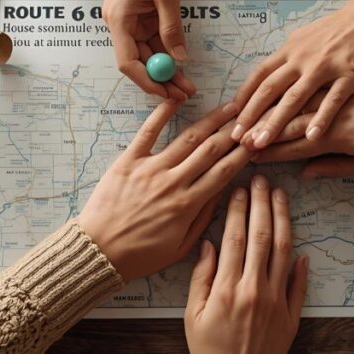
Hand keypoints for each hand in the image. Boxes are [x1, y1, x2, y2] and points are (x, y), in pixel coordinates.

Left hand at [78, 100, 251, 280]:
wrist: (99, 252)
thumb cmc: (140, 255)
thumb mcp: (180, 247)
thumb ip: (203, 218)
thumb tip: (223, 192)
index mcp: (188, 204)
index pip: (224, 171)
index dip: (243, 154)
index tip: (255, 142)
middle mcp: (173, 182)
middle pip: (211, 150)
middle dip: (233, 132)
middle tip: (247, 118)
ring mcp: (151, 168)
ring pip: (188, 138)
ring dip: (211, 121)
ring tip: (227, 107)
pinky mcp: (128, 161)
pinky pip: (148, 132)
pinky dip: (162, 113)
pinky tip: (176, 99)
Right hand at [104, 0, 194, 99]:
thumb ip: (171, 27)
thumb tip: (179, 59)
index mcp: (119, 20)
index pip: (128, 63)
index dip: (148, 81)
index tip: (168, 93)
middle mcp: (119, 23)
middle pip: (139, 61)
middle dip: (161, 79)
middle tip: (186, 92)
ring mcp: (128, 20)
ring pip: (147, 53)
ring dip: (166, 68)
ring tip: (188, 83)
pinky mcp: (137, 15)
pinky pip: (151, 39)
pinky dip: (165, 51)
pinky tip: (181, 61)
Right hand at [184, 175, 308, 353]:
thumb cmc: (208, 351)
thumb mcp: (191, 315)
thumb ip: (201, 277)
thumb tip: (210, 244)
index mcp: (227, 289)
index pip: (236, 238)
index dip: (239, 209)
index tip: (240, 189)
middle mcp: (254, 290)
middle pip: (262, 237)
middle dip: (263, 204)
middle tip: (264, 180)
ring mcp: (276, 302)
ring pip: (283, 252)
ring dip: (283, 221)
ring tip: (282, 197)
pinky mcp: (291, 316)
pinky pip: (299, 284)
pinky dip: (299, 263)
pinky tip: (299, 244)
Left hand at [229, 2, 353, 149]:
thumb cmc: (335, 31)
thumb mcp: (303, 40)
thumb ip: (286, 59)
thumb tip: (266, 77)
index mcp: (289, 51)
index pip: (259, 76)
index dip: (243, 98)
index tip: (231, 119)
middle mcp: (302, 59)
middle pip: (270, 89)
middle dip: (251, 116)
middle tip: (237, 138)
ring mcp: (324, 66)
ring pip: (295, 98)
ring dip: (276, 122)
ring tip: (262, 144)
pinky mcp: (349, 74)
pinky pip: (333, 100)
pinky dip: (321, 119)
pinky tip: (311, 137)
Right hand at [255, 76, 353, 176]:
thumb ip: (336, 166)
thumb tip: (306, 172)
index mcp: (336, 136)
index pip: (293, 145)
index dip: (270, 151)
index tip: (249, 156)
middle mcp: (331, 111)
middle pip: (286, 120)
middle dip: (259, 128)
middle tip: (236, 136)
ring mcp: (337, 91)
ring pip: (293, 97)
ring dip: (267, 105)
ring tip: (245, 110)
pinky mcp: (346, 79)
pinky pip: (310, 82)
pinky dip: (289, 86)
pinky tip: (274, 87)